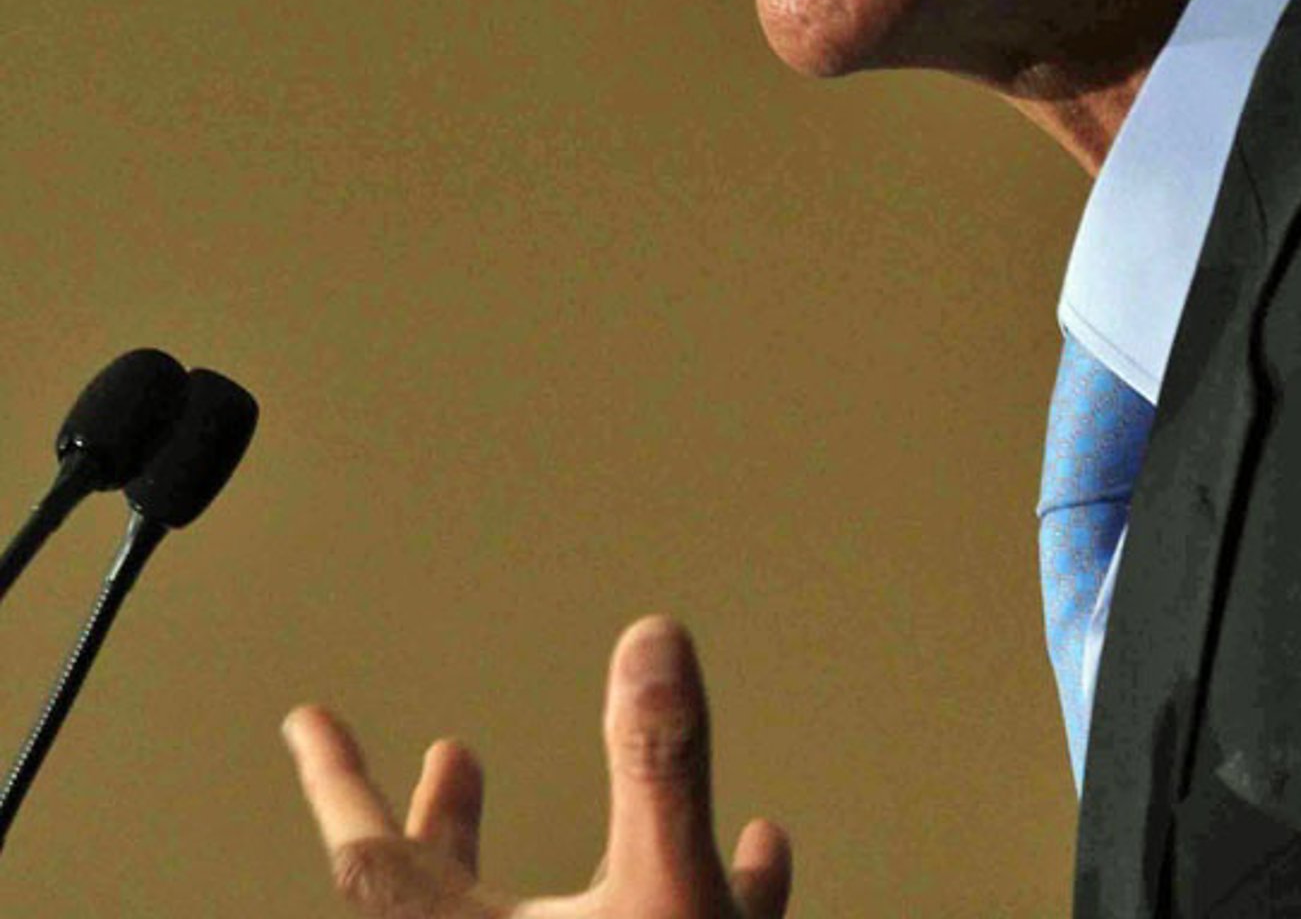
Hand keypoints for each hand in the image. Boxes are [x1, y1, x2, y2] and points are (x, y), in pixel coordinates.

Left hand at [283, 615, 791, 917]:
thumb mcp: (668, 896)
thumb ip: (657, 765)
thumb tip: (649, 639)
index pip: (374, 857)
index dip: (341, 778)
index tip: (307, 722)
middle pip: (451, 893)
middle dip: (451, 818)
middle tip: (444, 758)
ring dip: (589, 845)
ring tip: (618, 793)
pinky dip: (706, 894)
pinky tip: (761, 862)